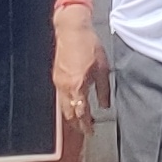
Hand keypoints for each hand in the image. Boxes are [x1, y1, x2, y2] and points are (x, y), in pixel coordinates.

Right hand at [52, 12, 111, 135]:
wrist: (72, 30)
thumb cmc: (88, 45)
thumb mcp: (102, 69)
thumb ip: (104, 90)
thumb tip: (105, 106)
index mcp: (78, 86)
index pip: (81, 113)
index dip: (86, 125)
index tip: (90, 131)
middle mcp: (65, 87)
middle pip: (69, 113)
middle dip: (76, 124)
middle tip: (85, 130)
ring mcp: (58, 82)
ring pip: (62, 107)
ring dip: (71, 116)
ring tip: (80, 120)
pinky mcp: (56, 76)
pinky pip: (60, 97)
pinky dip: (66, 105)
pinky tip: (73, 104)